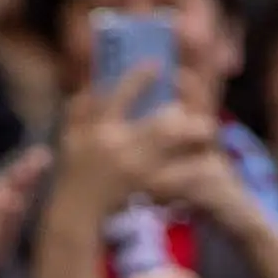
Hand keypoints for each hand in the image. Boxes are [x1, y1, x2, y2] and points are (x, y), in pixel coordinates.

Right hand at [52, 64, 219, 216]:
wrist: (76, 212)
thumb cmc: (73, 172)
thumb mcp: (70, 137)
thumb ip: (81, 108)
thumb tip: (97, 80)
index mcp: (100, 130)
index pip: (122, 95)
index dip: (141, 76)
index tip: (157, 65)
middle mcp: (122, 147)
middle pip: (165, 122)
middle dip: (185, 112)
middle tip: (195, 107)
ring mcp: (138, 169)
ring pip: (178, 145)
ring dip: (196, 136)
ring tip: (206, 131)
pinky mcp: (147, 188)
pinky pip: (180, 176)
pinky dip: (195, 170)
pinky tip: (207, 165)